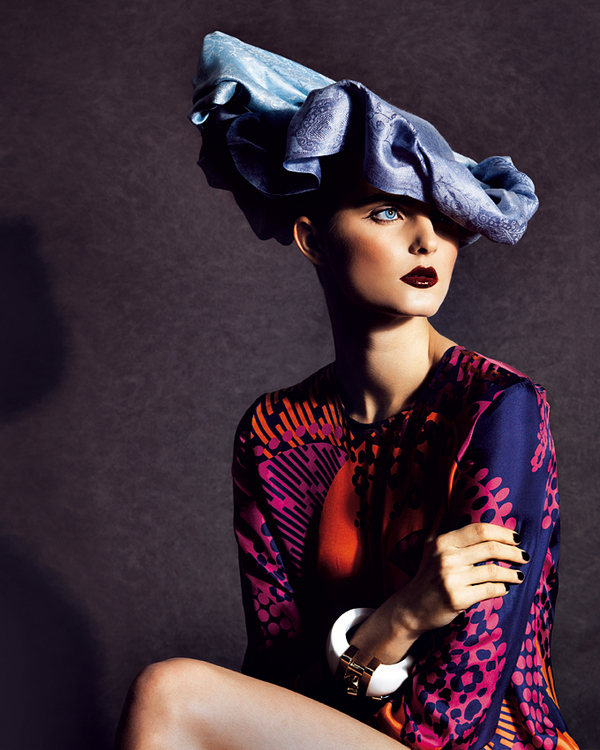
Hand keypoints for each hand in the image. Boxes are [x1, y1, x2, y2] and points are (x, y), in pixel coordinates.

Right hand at [350, 523, 527, 664]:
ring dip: (512, 573)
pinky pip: (489, 590)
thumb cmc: (425, 575)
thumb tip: (445, 501)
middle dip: (513, 552)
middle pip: (491, 548)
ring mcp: (452, 578)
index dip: (502, 532)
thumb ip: (439, 524)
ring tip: (519, 575)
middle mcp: (446, 557)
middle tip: (524, 556)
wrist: (412, 608)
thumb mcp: (428, 547)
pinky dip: (502, 589)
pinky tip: (505, 588)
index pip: (479, 530)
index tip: (516, 538)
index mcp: (443, 542)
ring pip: (493, 571)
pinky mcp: (458, 598)